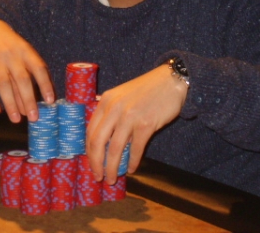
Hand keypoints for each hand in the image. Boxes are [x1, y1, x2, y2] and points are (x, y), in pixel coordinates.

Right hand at [0, 16, 54, 122]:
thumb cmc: (9, 44)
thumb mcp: (23, 51)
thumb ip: (30, 70)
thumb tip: (40, 98)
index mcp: (25, 51)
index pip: (38, 68)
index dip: (45, 85)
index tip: (50, 101)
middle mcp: (11, 55)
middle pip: (21, 79)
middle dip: (28, 100)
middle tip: (34, 117)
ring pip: (3, 84)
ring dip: (10, 104)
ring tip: (16, 119)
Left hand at [86, 63, 187, 183]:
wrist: (171, 81)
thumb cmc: (147, 89)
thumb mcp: (122, 96)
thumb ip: (111, 112)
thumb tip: (103, 139)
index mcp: (106, 101)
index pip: (90, 131)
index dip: (89, 151)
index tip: (91, 164)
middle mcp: (114, 108)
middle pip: (98, 142)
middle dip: (96, 163)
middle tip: (98, 177)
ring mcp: (129, 116)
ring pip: (115, 149)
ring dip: (112, 167)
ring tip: (112, 178)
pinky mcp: (145, 124)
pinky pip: (135, 149)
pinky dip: (132, 162)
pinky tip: (132, 169)